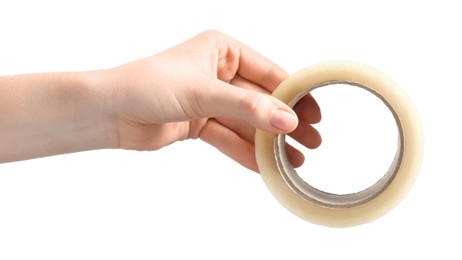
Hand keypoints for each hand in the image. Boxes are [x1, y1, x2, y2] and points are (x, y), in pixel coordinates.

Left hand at [108, 30, 320, 171]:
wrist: (108, 112)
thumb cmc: (147, 85)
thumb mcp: (203, 92)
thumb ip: (247, 107)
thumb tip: (287, 120)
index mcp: (221, 50)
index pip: (267, 73)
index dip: (293, 95)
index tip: (313, 115)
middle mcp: (217, 73)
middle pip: (260, 100)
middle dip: (284, 122)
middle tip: (311, 141)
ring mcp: (209, 100)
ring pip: (245, 123)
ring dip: (267, 142)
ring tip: (294, 160)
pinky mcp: (199, 124)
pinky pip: (228, 138)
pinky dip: (245, 152)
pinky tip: (265, 166)